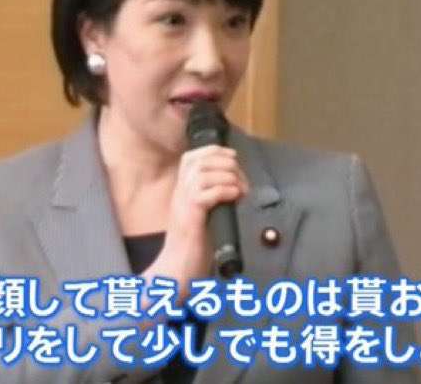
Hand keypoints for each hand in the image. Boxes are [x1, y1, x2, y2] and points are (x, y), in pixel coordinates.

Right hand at [141, 145, 248, 300]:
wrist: (177, 270)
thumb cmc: (192, 247)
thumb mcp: (202, 216)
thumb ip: (211, 199)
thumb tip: (236, 187)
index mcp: (181, 191)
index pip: (191, 157)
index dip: (214, 151)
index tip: (233, 157)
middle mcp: (179, 193)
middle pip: (200, 161)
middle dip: (227, 164)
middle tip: (243, 181)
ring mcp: (183, 204)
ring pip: (203, 174)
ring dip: (228, 177)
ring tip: (241, 191)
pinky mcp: (190, 216)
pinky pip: (206, 193)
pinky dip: (224, 190)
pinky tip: (235, 198)